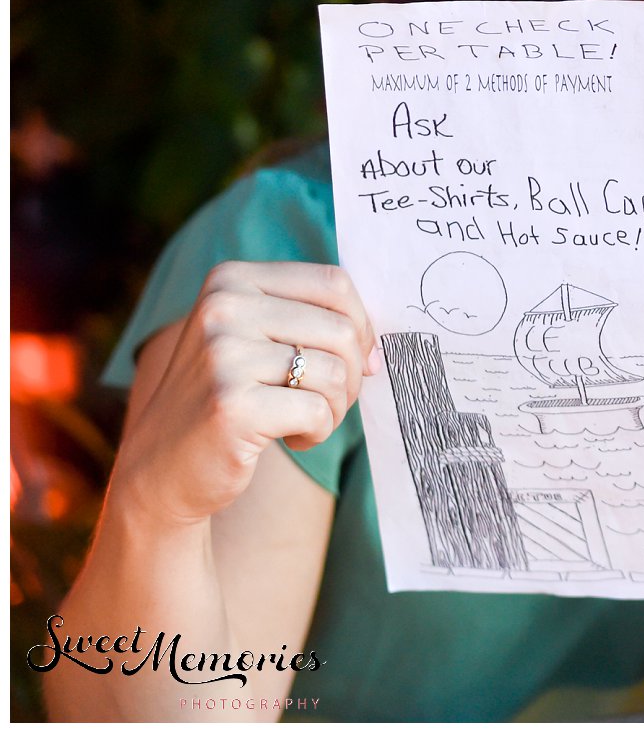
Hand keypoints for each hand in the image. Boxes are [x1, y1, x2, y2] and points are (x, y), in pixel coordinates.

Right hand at [113, 261, 375, 527]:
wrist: (161, 470)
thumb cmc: (228, 399)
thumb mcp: (258, 340)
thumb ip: (312, 321)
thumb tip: (377, 344)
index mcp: (231, 279)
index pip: (333, 284)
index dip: (361, 325)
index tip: (357, 360)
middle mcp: (223, 307)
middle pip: (341, 329)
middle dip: (351, 375)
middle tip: (330, 401)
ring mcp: (223, 354)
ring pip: (334, 372)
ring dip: (336, 407)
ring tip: (306, 421)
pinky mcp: (232, 404)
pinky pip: (318, 411)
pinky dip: (319, 432)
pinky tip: (291, 439)